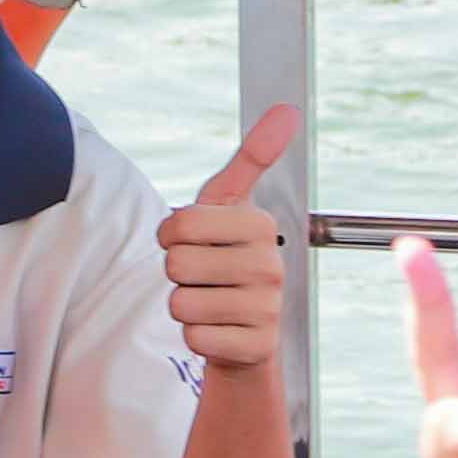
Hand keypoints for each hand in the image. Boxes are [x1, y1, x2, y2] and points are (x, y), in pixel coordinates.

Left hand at [159, 106, 300, 374]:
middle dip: (176, 272)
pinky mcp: (256, 347)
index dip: (170, 235)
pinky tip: (218, 329)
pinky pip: (193, 337)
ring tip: (211, 301)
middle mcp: (271, 265)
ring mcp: (267, 308)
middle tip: (203, 275)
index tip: (191, 240)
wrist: (246, 331)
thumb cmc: (228, 259)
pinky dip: (194, 335)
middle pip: (175, 263)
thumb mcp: (231, 206)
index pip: (179, 223)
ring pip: (180, 302)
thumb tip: (287, 110)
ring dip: (184, 304)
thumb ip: (252, 158)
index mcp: (261, 225)